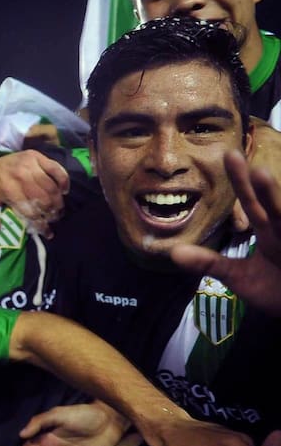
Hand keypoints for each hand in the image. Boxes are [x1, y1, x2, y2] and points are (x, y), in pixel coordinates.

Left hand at [0, 150, 68, 236]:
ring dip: (58, 201)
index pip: (31, 211)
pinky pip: (56, 169)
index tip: (47, 232)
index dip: (41, 225)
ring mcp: (30, 165)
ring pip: (51, 187)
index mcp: (9, 190)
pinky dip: (64, 181)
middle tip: (54, 219)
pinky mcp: (37, 156)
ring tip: (59, 210)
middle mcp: (21, 177)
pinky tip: (64, 191)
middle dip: (52, 214)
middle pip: (44, 200)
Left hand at [171, 150, 280, 315]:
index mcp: (269, 230)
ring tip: (269, 183)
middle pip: (276, 207)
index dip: (242, 181)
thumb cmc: (274, 290)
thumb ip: (211, 263)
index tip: (230, 156)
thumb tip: (174, 252)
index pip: (253, 202)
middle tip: (257, 169)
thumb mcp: (239, 276)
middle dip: (268, 190)